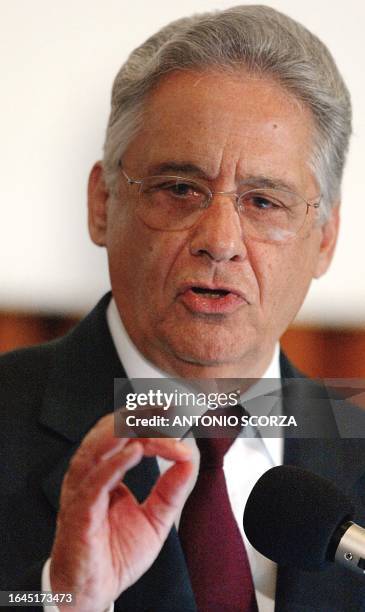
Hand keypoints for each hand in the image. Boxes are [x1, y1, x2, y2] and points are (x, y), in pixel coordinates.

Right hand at [50, 413, 192, 611]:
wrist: (94, 591)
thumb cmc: (114, 554)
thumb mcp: (156, 517)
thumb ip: (172, 488)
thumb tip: (190, 458)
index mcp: (105, 471)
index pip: (127, 436)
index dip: (154, 425)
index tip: (179, 420)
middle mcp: (90, 474)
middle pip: (111, 431)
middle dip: (140, 416)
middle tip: (168, 410)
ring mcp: (83, 491)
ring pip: (100, 447)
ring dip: (129, 431)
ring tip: (155, 422)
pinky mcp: (80, 512)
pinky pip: (95, 481)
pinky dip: (115, 463)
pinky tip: (135, 451)